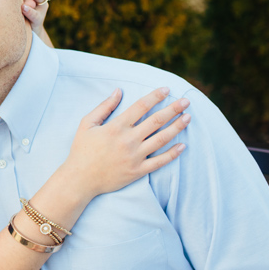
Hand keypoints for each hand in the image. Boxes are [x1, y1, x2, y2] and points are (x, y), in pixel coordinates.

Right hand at [67, 87, 188, 197]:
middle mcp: (128, 140)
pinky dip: (173, 153)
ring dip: (177, 127)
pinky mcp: (138, 171)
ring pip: (162, 139)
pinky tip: (183, 145)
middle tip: (186, 101)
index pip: (141, 106)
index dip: (155, 96)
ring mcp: (135, 156)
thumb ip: (104, 107)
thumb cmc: (81, 150)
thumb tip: (118, 91)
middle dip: (173, 109)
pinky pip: (160, 161)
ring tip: (188, 118)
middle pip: (156, 120)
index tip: (167, 89)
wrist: (80, 180)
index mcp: (116, 126)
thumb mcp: (87, 124)